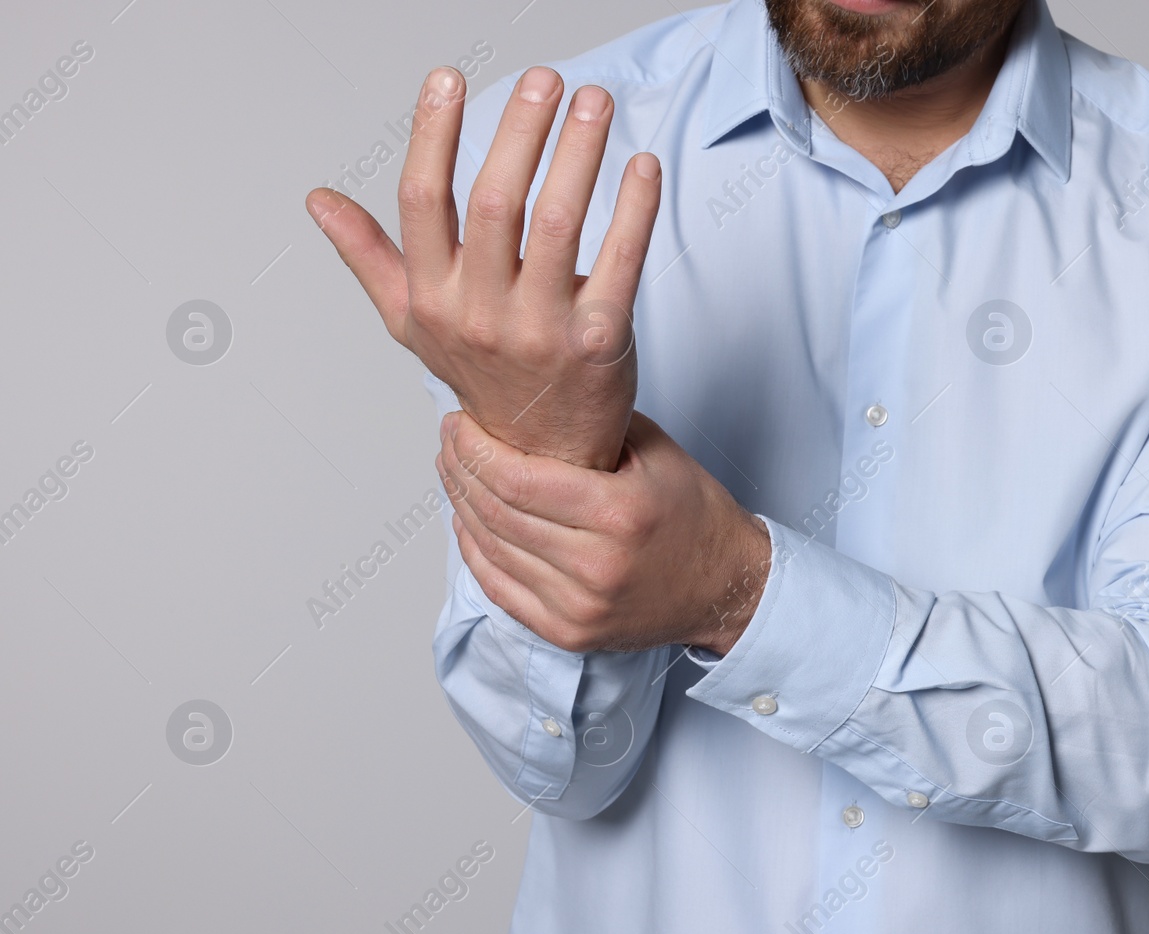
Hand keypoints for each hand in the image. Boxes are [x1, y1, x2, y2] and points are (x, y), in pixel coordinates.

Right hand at [307, 65, 660, 470]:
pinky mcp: (599, 343)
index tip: (449, 77)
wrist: (544, 453)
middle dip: (521, 131)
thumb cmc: (482, 376)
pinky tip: (642, 167)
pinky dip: (634, 210)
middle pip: (496, 203)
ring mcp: (542, 331)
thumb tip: (319, 201)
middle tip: (544, 80)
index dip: (433, 134)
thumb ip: (369, 257)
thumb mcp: (413, 322)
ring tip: (594, 102)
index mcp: (432, 297)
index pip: (423, 201)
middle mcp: (481, 315)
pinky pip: (620, 263)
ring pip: (559, 224)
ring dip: (579, 153)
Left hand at [438, 409, 771, 655]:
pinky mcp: (568, 633)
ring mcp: (579, 606)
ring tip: (454, 473)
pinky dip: (475, 552)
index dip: (476, 449)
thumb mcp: (654, 451)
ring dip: (461, 507)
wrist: (724, 585)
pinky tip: (467, 521)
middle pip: (497, 513)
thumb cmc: (692, 514)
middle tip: (450, 442)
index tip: (459, 424)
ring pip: (491, 550)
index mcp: (619, 513)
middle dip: (461, 471)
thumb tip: (526, 401)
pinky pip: (500, 589)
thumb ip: (594, 426)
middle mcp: (596, 566)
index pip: (518, 479)